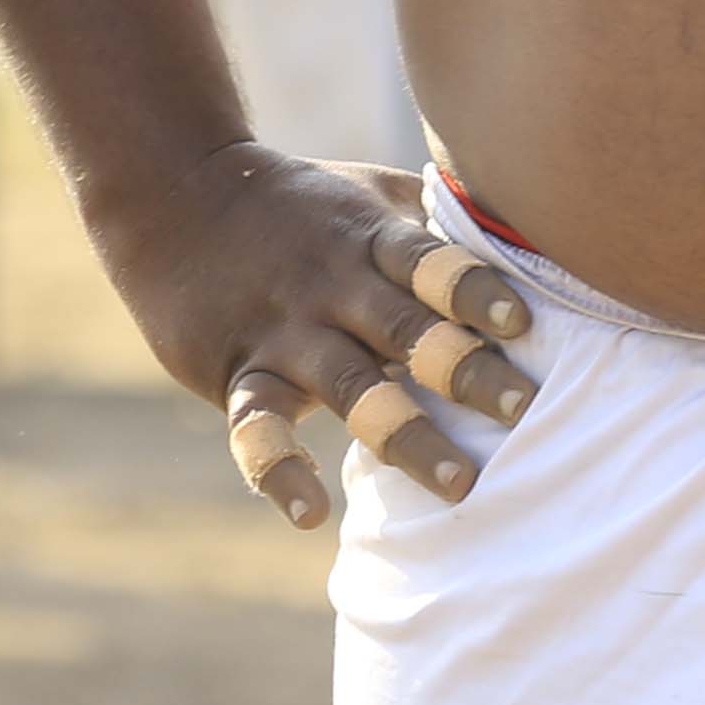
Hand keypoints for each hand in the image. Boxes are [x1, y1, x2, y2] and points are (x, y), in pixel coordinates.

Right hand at [101, 145, 538, 530]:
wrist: (170, 193)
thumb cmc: (297, 201)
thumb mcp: (369, 190)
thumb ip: (439, 220)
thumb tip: (534, 236)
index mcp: (369, 239)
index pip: (429, 264)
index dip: (473, 290)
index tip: (522, 323)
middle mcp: (331, 286)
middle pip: (405, 328)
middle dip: (465, 370)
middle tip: (526, 409)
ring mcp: (284, 331)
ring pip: (350, 388)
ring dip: (407, 435)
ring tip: (463, 483)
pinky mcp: (238, 371)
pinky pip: (258, 426)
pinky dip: (278, 470)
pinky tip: (309, 515)